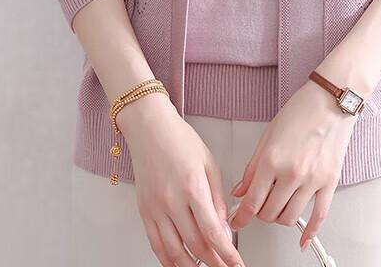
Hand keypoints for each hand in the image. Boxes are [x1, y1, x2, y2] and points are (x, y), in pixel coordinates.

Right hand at [119, 95, 245, 266]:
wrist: (150, 128)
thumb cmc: (180, 140)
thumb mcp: (209, 164)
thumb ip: (217, 199)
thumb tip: (224, 228)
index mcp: (192, 187)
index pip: (212, 231)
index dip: (227, 254)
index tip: (237, 264)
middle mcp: (172, 201)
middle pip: (195, 245)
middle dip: (214, 262)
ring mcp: (155, 208)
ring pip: (174, 252)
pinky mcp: (144, 211)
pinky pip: (156, 245)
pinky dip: (168, 261)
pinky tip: (180, 265)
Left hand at [228, 79, 357, 249]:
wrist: (331, 101)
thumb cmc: (301, 110)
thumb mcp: (268, 135)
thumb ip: (252, 166)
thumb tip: (241, 189)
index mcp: (272, 160)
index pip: (251, 201)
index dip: (241, 216)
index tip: (237, 222)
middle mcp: (291, 173)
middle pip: (269, 213)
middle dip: (259, 214)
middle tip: (257, 207)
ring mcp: (312, 180)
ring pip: (289, 218)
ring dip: (278, 219)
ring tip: (276, 209)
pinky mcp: (329, 182)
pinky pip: (319, 216)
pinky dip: (309, 233)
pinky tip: (302, 240)